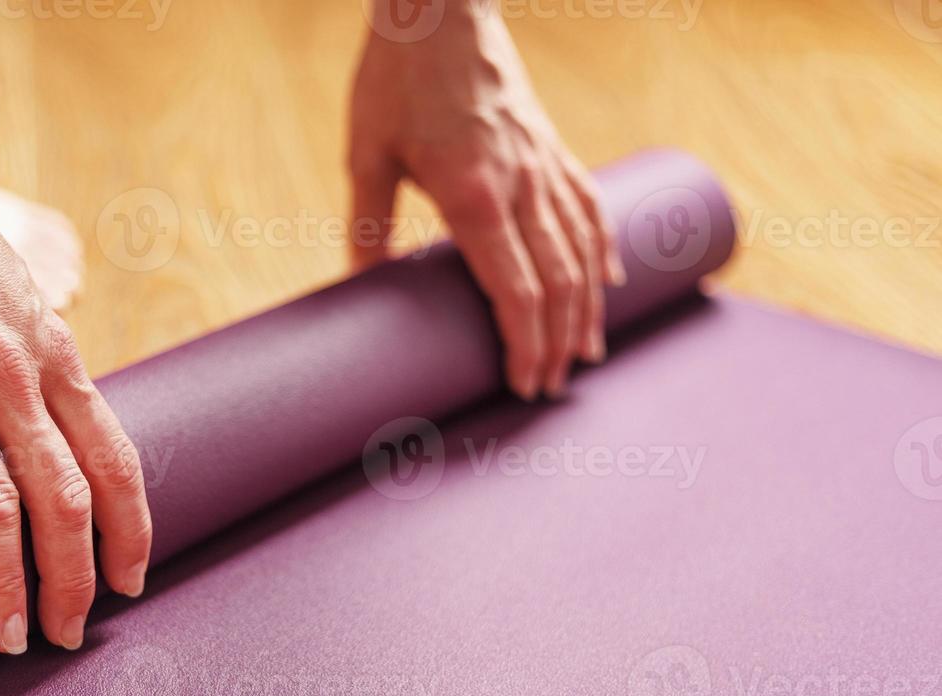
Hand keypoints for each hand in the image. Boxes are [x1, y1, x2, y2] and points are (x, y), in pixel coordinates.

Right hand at [0, 43, 151, 654]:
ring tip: (12, 638)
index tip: (131, 583)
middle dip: (75, 581)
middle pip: (65, 503)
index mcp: (58, 362)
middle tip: (70, 633)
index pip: (115, 465)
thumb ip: (42, 379)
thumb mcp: (26, 310)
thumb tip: (53, 453)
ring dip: (9, 585)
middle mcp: (15, 382)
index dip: (131, 534)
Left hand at [349, 3, 624, 398]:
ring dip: (586, 309)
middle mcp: (522, 185)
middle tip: (550, 387)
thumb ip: (366, 223)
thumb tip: (359, 284)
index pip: (516, 290)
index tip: (524, 384)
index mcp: (474, 196)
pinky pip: (589, 205)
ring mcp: (545, 164)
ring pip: (582, 250)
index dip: (524, 344)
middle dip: (555, 343)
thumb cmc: (395, 78)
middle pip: (557, 283)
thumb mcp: (367, 153)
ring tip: (586, 354)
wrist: (441, 6)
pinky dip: (602, 248)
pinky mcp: (552, 146)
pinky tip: (607, 279)